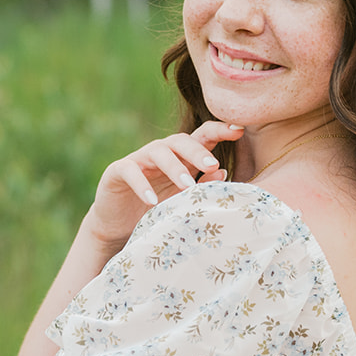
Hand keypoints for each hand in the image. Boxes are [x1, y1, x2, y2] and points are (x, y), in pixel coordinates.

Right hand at [82, 121, 242, 251]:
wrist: (119, 224)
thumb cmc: (157, 208)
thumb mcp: (183, 199)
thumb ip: (202, 185)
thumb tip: (223, 172)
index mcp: (181, 156)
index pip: (201, 137)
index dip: (219, 130)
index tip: (238, 131)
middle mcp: (161, 152)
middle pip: (181, 141)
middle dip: (198, 151)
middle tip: (213, 165)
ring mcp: (139, 159)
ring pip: (158, 152)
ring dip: (174, 168)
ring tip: (187, 186)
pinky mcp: (117, 171)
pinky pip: (130, 171)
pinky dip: (142, 184)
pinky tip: (152, 201)